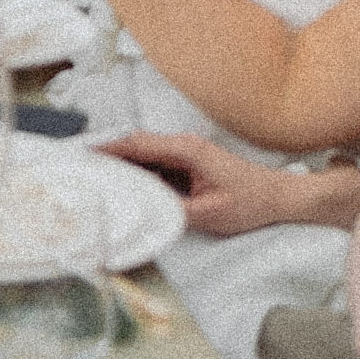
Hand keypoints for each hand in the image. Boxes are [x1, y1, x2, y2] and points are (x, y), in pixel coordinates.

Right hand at [93, 133, 347, 237]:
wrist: (282, 199)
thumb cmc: (252, 203)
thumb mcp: (208, 213)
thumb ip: (171, 211)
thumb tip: (140, 211)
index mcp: (186, 150)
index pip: (136, 145)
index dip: (105, 148)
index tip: (80, 153)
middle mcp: (183, 147)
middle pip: (134, 147)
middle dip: (105, 155)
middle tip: (77, 167)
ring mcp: (185, 156)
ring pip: (143, 157)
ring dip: (120, 167)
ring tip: (93, 179)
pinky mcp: (188, 167)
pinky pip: (155, 167)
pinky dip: (136, 175)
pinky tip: (123, 189)